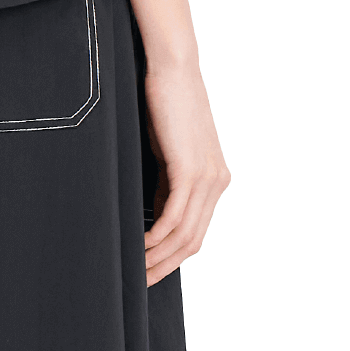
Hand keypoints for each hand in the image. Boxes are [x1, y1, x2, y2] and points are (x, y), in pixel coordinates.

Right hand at [140, 53, 229, 285]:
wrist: (172, 67)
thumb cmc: (163, 102)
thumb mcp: (165, 151)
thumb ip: (164, 182)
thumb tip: (150, 215)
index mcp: (214, 180)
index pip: (195, 232)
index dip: (171, 258)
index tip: (147, 272)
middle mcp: (217, 182)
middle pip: (192, 242)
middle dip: (163, 267)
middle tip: (136, 284)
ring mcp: (208, 177)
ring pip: (184, 234)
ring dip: (157, 257)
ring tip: (132, 271)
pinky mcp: (191, 170)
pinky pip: (174, 217)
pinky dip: (155, 237)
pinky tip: (136, 246)